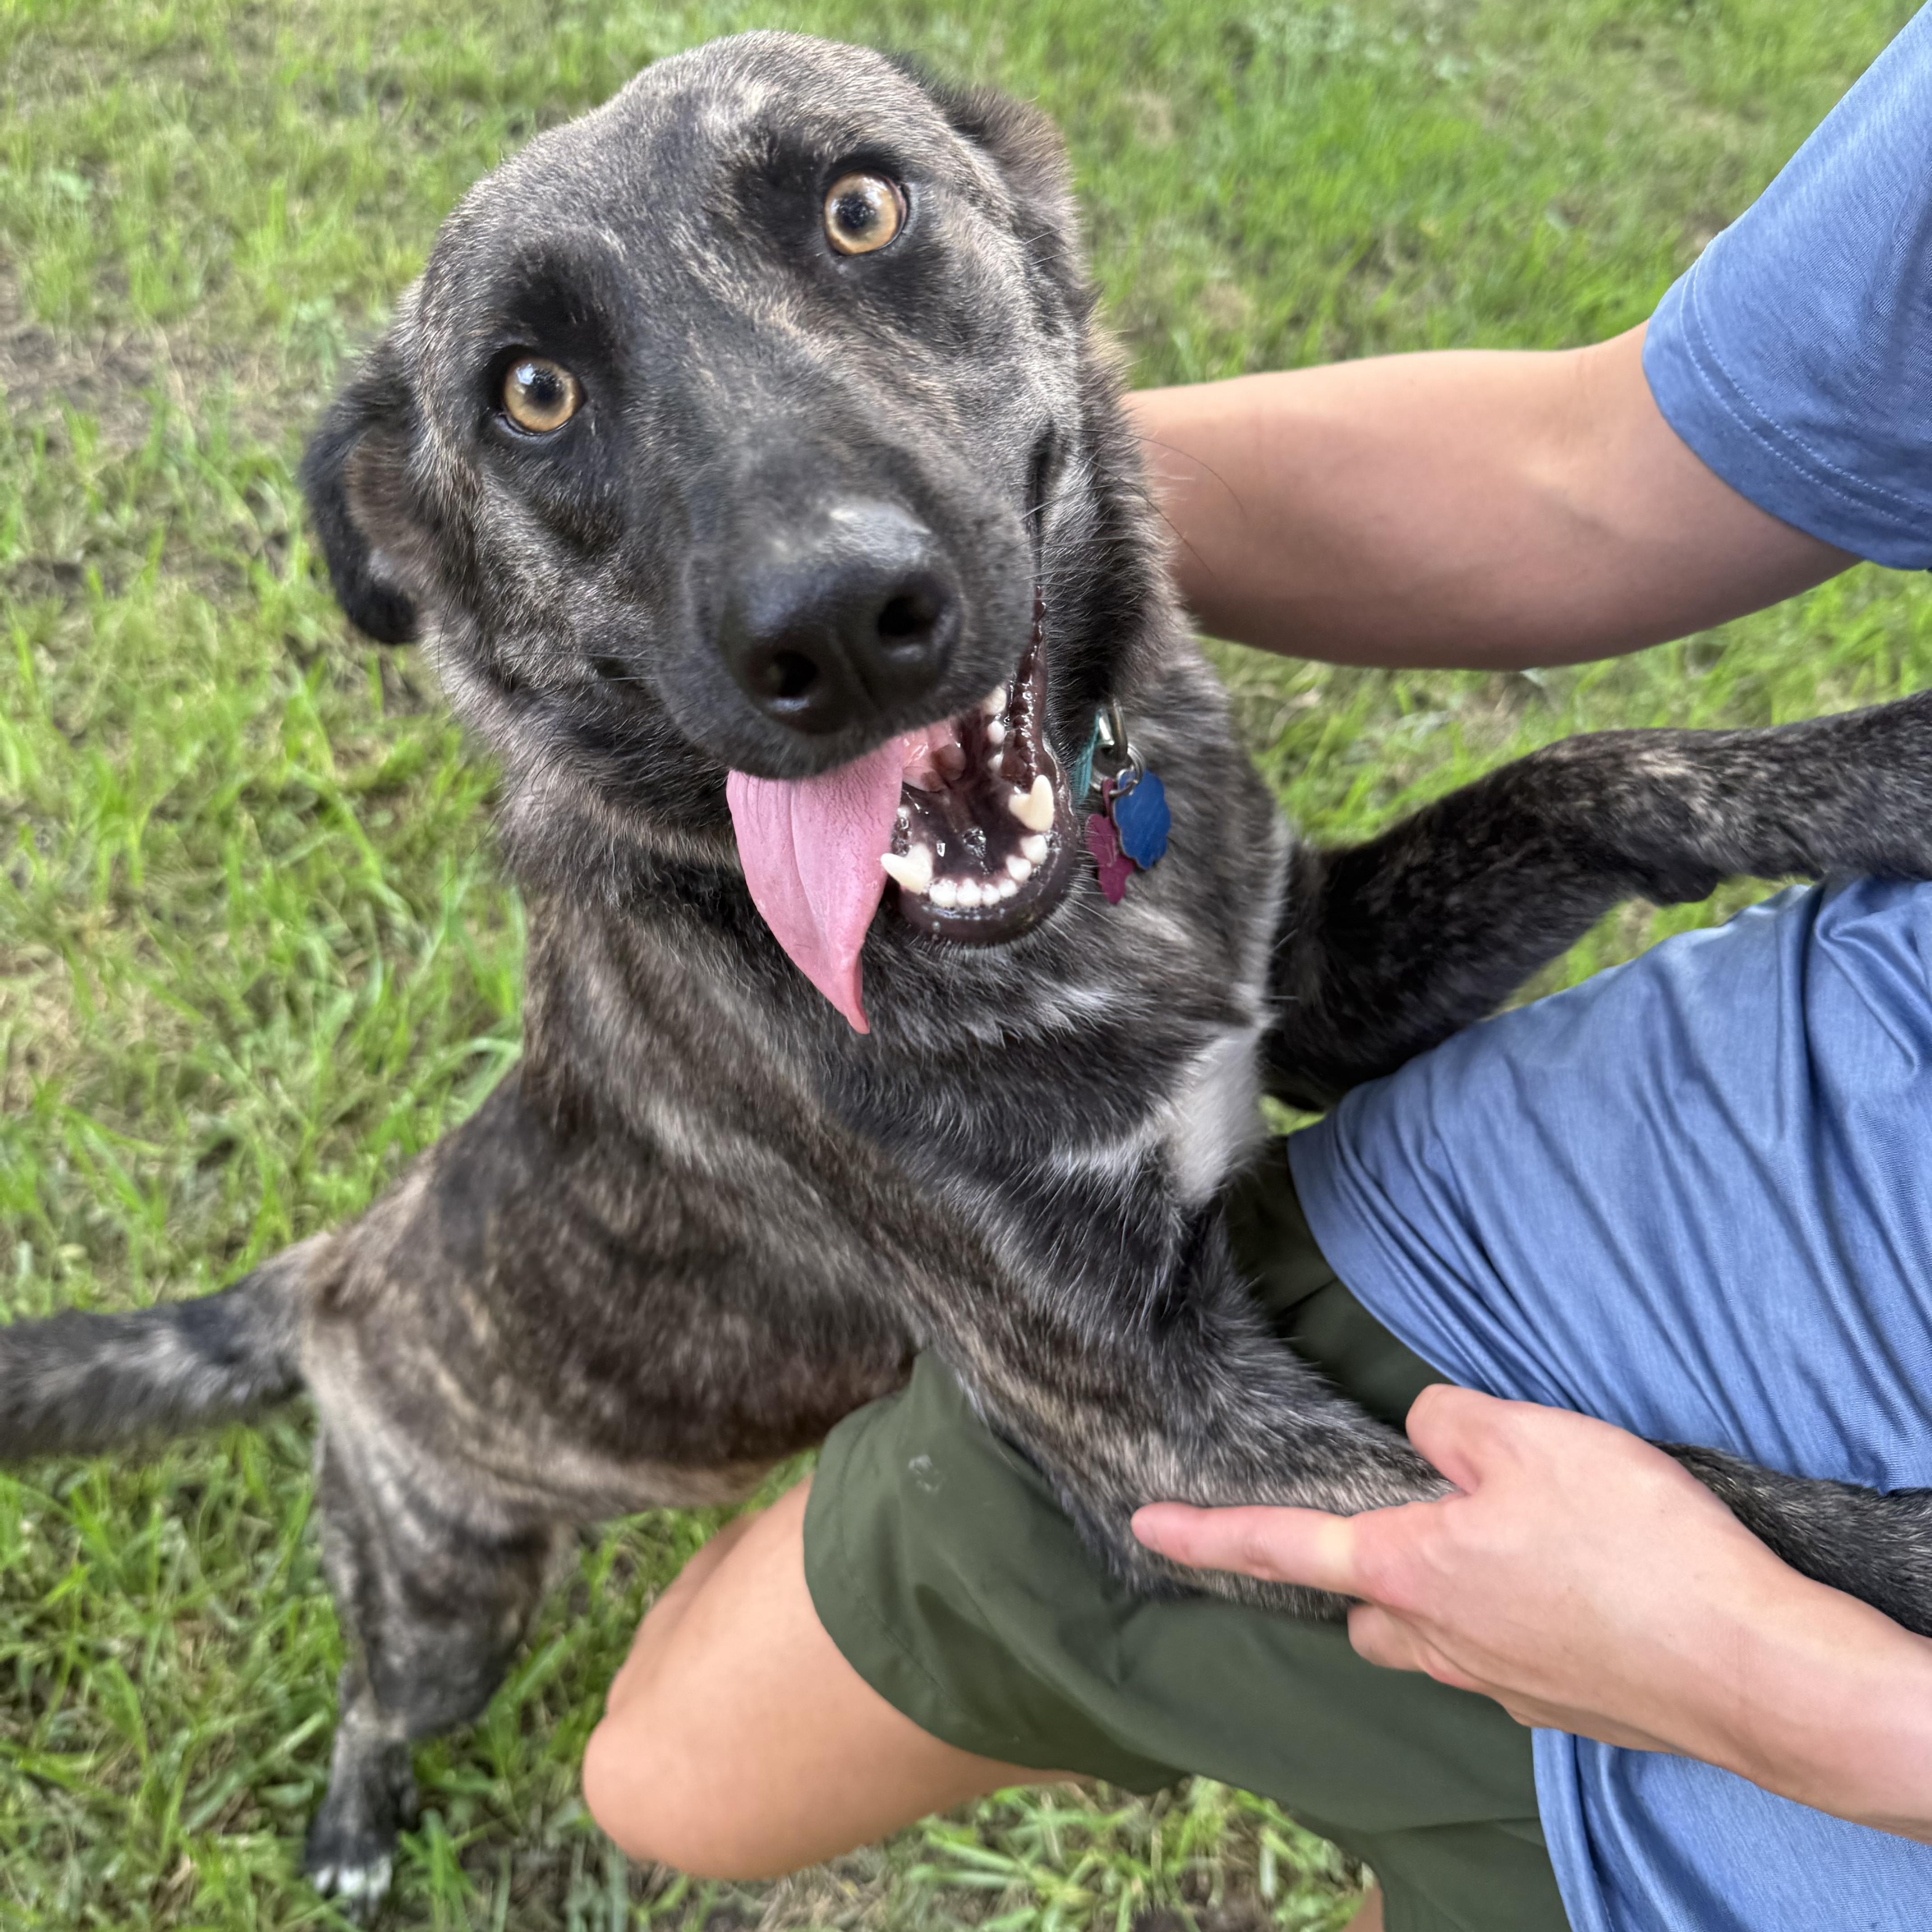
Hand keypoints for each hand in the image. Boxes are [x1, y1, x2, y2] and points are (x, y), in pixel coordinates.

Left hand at [1133, 1386, 1931, 1837]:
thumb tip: (1429, 1434)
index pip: (1280, 1547)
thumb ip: (1451, 1424)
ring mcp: (1502, 1684)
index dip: (1205, 1535)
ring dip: (1445, 1594)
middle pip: (1366, 1607)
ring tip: (1506, 1545)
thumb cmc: (1631, 1547)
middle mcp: (1440, 1640)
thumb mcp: (1531, 1438)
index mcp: (1412, 1570)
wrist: (1747, 1667)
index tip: (1145, 1529)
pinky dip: (1519, 1618)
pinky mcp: (1563, 1704)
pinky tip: (1573, 1587)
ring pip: (1434, 1637)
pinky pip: (1507, 1656)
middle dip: (1368, 1569)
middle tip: (1417, 1519)